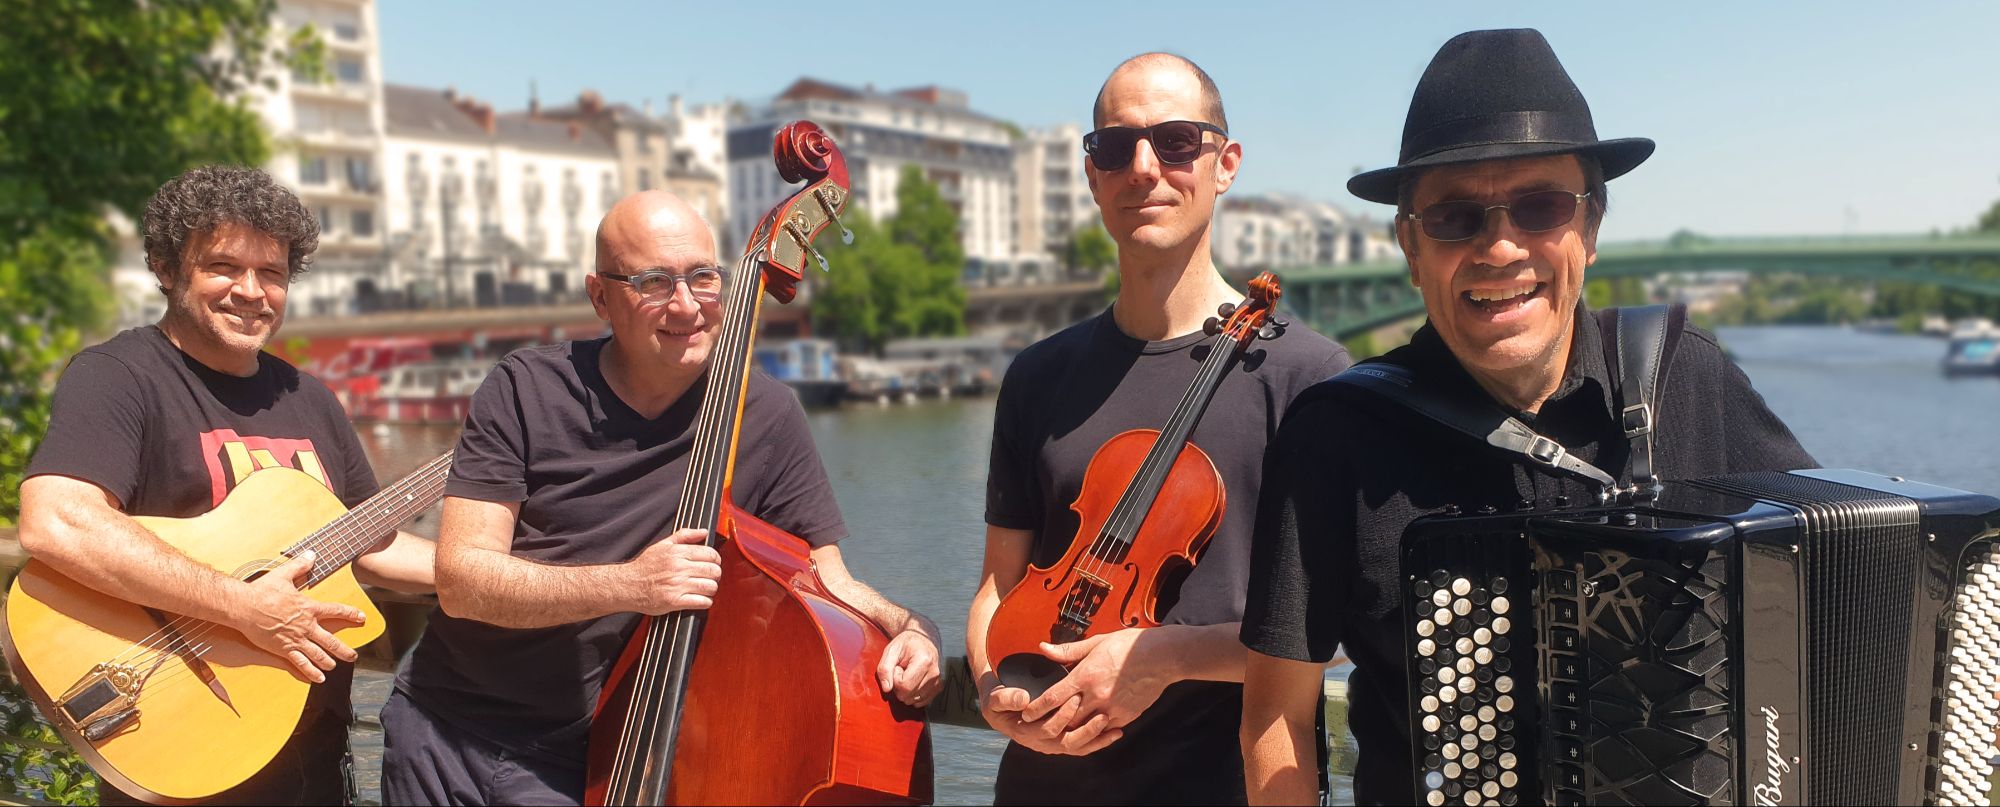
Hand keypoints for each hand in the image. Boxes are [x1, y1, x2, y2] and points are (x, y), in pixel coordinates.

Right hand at [232, 550, 364, 683]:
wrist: (242, 606)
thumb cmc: (261, 591)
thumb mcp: (283, 575)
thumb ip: (300, 565)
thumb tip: (311, 554)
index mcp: (308, 608)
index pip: (336, 611)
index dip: (351, 615)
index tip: (362, 618)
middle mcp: (306, 625)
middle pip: (331, 641)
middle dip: (344, 650)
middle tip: (353, 656)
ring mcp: (295, 639)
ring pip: (318, 654)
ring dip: (328, 661)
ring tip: (335, 666)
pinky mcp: (282, 649)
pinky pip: (300, 663)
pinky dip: (310, 672)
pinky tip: (317, 678)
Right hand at [624, 529, 721, 614]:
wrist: (627, 585)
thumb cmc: (645, 566)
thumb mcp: (663, 545)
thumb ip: (685, 536)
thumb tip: (703, 532)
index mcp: (678, 553)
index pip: (710, 554)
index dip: (716, 560)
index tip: (713, 564)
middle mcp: (679, 568)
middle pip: (713, 571)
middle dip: (715, 575)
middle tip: (710, 577)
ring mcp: (677, 585)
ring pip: (710, 586)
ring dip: (711, 589)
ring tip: (705, 589)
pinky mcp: (675, 601)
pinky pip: (702, 602)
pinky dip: (705, 602)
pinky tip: (700, 599)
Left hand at [877, 625, 942, 706]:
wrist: (922, 639)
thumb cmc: (906, 644)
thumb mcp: (891, 650)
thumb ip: (885, 668)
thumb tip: (887, 688)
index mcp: (924, 661)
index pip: (904, 686)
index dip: (895, 678)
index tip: (897, 667)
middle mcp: (934, 673)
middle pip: (908, 695)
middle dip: (899, 685)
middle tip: (902, 670)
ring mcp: (937, 681)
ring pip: (914, 700)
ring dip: (906, 690)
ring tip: (908, 674)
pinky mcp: (938, 687)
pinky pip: (921, 701)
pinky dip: (913, 694)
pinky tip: (914, 681)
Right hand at [979, 675, 1123, 755]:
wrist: (1001, 706)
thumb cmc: (999, 700)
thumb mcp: (995, 697)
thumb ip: (1005, 697)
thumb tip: (1023, 699)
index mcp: (1025, 732)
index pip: (1048, 729)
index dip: (1062, 716)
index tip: (1075, 697)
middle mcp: (1040, 742)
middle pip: (1067, 743)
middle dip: (1085, 729)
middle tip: (1101, 715)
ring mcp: (1052, 744)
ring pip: (1078, 747)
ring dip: (1096, 739)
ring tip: (1114, 729)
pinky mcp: (1062, 740)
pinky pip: (1082, 746)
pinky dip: (1099, 741)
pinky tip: (1115, 733)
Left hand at [1019, 628, 1170, 745]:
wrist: (1163, 657)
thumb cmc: (1128, 645)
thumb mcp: (1096, 642)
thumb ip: (1068, 651)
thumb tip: (1043, 648)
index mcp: (1086, 675)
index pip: (1052, 698)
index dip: (1036, 708)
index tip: (1025, 714)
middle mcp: (1097, 695)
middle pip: (1065, 719)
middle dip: (1050, 724)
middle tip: (1037, 727)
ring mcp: (1112, 709)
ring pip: (1083, 729)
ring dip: (1071, 730)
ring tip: (1059, 731)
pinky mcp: (1125, 717)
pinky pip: (1103, 731)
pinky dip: (1093, 731)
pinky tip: (1086, 728)